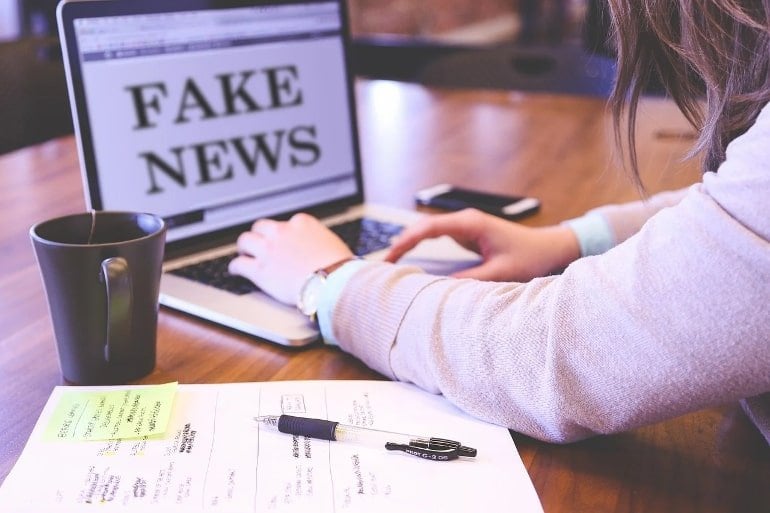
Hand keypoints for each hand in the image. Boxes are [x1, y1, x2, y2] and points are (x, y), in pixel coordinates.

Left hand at [228, 213, 353, 304]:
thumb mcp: (332, 244)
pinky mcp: (260, 270)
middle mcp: (282, 232)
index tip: (282, 240)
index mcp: (302, 223)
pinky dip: (236, 267)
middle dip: (259, 235)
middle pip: (261, 227)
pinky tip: (236, 271)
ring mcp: (269, 250)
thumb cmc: (339, 268)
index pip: (286, 223)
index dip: (282, 234)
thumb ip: (319, 241)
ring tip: (244, 253)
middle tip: (259, 243)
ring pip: (245, 241)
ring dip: (244, 247)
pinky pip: (239, 264)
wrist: (333, 283)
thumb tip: (320, 248)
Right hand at [385, 208, 579, 281]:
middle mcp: (465, 221)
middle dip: (401, 243)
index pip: (428, 228)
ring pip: (428, 232)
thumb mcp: (501, 273)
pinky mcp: (467, 234)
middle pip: (422, 227)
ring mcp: (465, 226)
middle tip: (382, 264)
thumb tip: (440, 289)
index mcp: (471, 224)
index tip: (390, 256)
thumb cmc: (531, 257)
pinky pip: (437, 238)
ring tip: (389, 264)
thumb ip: (470, 280)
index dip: (406, 241)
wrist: (550, 248)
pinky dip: (421, 247)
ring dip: (409, 244)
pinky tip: (409, 260)